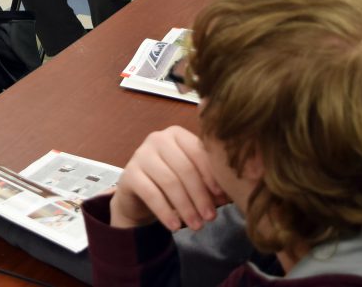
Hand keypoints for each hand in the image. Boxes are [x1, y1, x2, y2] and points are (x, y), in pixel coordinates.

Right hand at [109, 126, 227, 231]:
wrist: (139, 193)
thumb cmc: (173, 182)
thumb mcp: (193, 178)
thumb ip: (210, 181)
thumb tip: (233, 192)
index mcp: (177, 134)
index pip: (198, 151)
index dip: (212, 175)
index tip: (223, 197)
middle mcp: (157, 139)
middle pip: (185, 168)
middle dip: (200, 195)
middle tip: (211, 217)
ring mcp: (140, 155)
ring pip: (169, 182)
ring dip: (186, 207)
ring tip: (197, 226)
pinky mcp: (128, 174)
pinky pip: (151, 194)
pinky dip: (165, 212)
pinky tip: (175, 227)